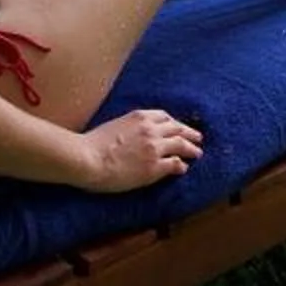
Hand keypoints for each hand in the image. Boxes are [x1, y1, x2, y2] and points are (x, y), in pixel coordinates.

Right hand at [75, 109, 202, 191]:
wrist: (88, 158)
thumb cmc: (93, 143)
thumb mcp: (115, 125)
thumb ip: (130, 126)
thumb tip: (135, 134)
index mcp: (140, 116)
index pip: (165, 117)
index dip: (175, 122)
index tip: (179, 127)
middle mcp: (151, 130)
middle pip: (178, 129)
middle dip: (189, 133)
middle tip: (198, 138)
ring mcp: (154, 148)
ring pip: (181, 145)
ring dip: (191, 149)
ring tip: (197, 153)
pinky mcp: (154, 168)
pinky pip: (175, 164)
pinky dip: (182, 165)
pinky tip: (184, 168)